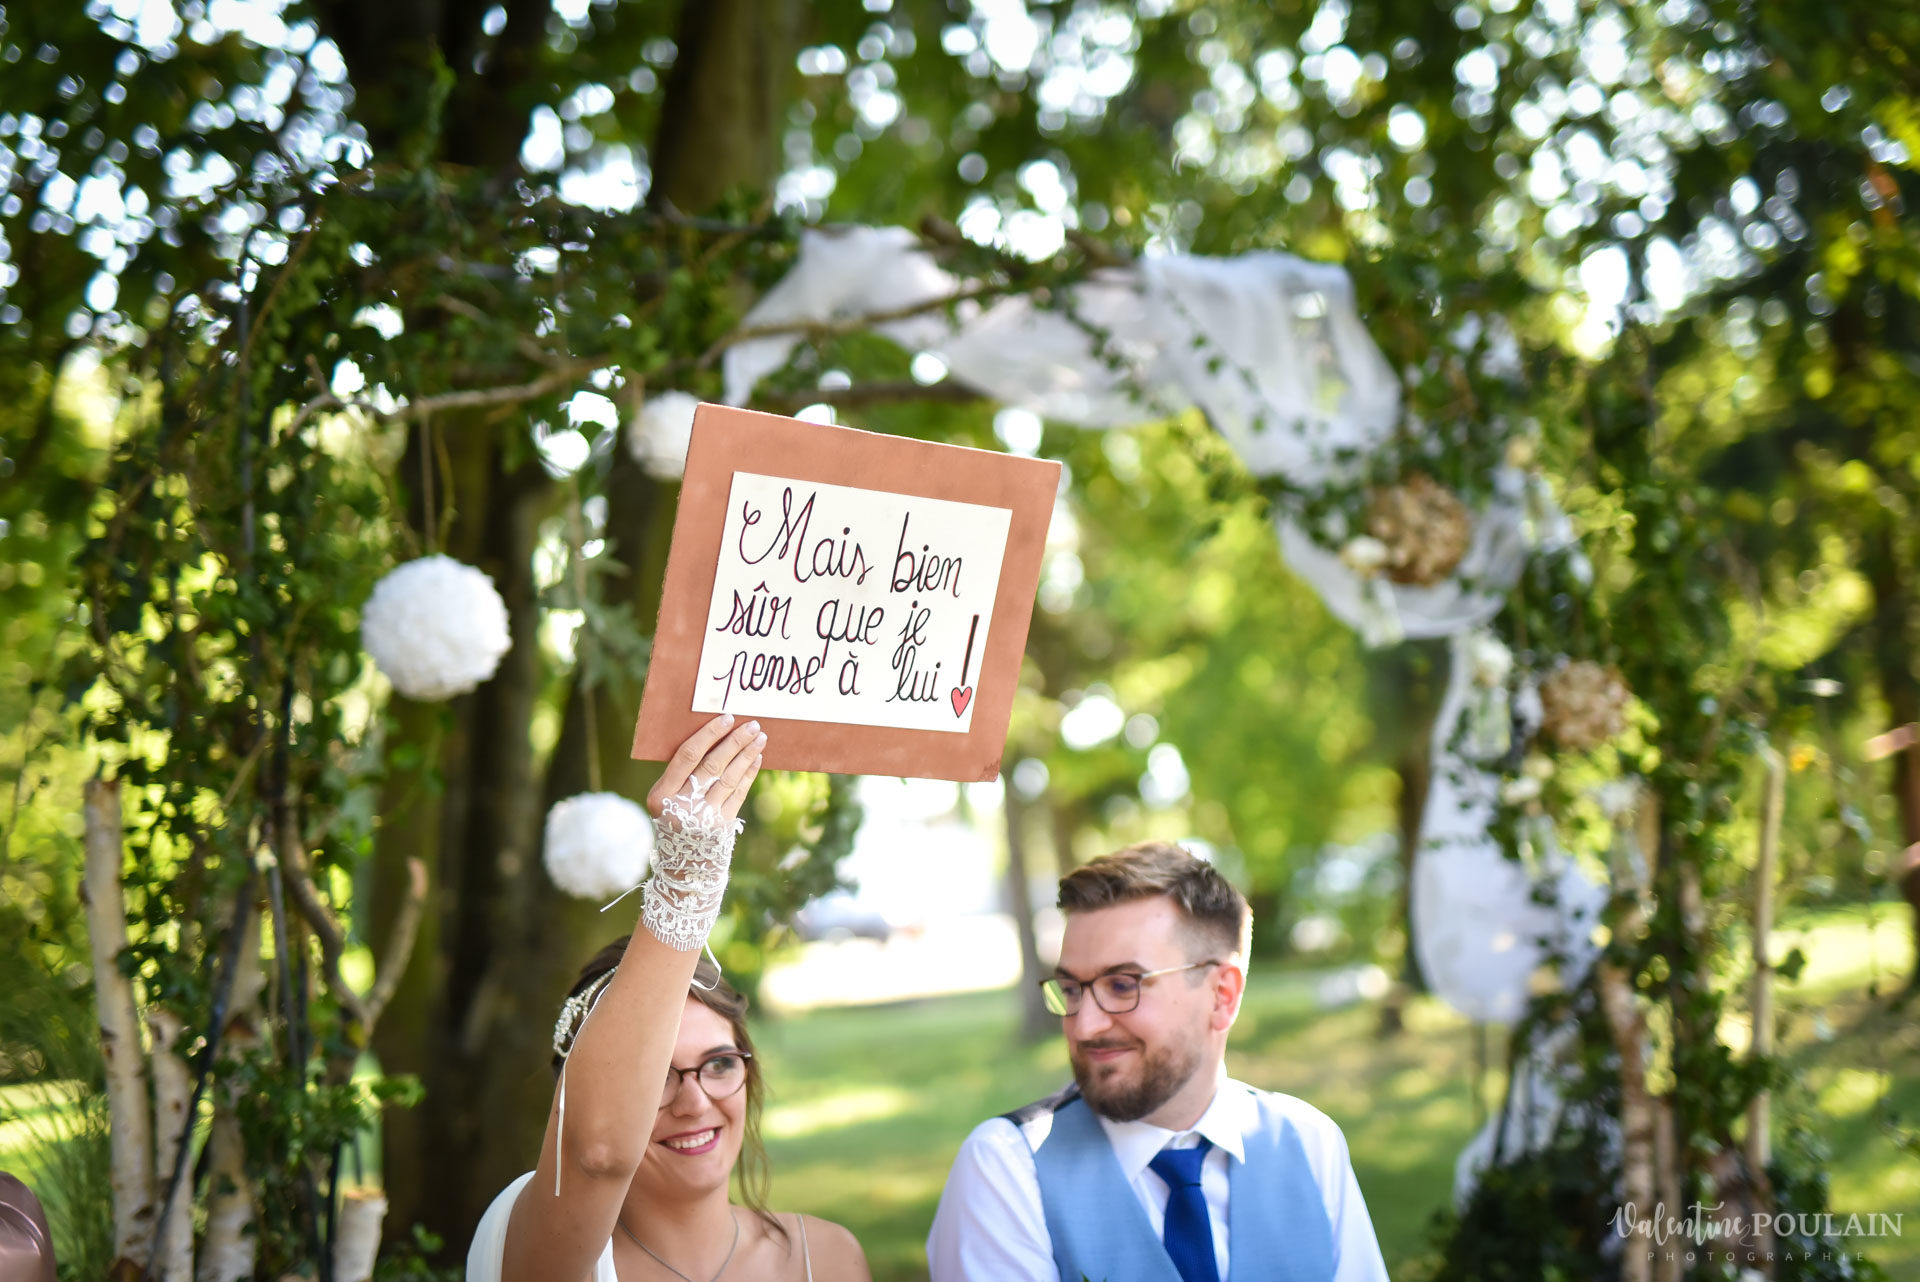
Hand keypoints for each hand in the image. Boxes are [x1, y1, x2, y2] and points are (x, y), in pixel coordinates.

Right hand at [648, 714, 764, 826]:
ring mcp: (703, 817)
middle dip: (734, 742)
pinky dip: (748, 774)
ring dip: (746, 755)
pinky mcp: (722, 825)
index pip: (687, 755)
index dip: (709, 735)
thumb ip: (680, 775)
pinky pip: (738, 793)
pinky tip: (756, 759)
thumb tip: (712, 737)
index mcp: (662, 795)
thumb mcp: (666, 799)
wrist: (684, 861)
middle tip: (752, 725)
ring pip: (728, 778)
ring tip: (760, 738)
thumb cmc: (675, 818)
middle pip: (712, 765)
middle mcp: (681, 806)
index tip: (726, 719)